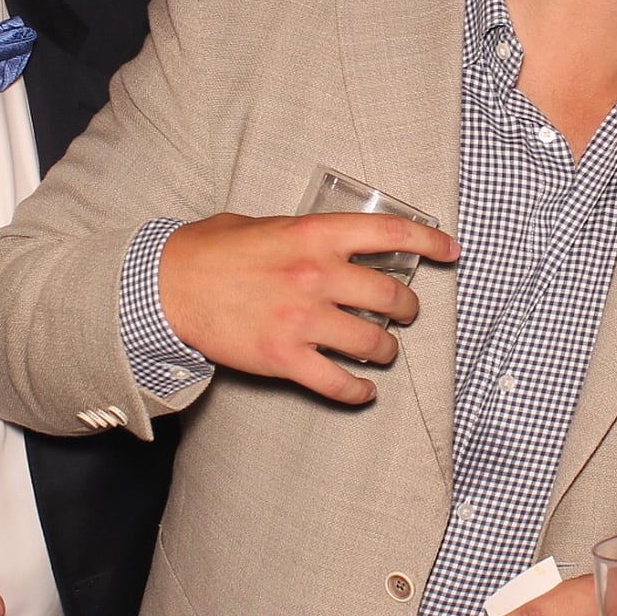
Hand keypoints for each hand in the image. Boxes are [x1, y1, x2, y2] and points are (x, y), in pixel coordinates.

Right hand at [159, 212, 459, 403]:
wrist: (165, 287)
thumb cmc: (211, 251)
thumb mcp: (265, 224)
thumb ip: (305, 234)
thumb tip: (335, 243)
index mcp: (315, 235)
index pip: (391, 233)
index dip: (430, 242)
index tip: (451, 251)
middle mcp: (316, 276)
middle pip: (391, 297)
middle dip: (409, 308)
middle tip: (406, 313)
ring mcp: (302, 320)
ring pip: (373, 342)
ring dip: (386, 350)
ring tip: (383, 350)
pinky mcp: (284, 358)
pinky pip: (337, 382)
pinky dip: (358, 391)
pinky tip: (363, 391)